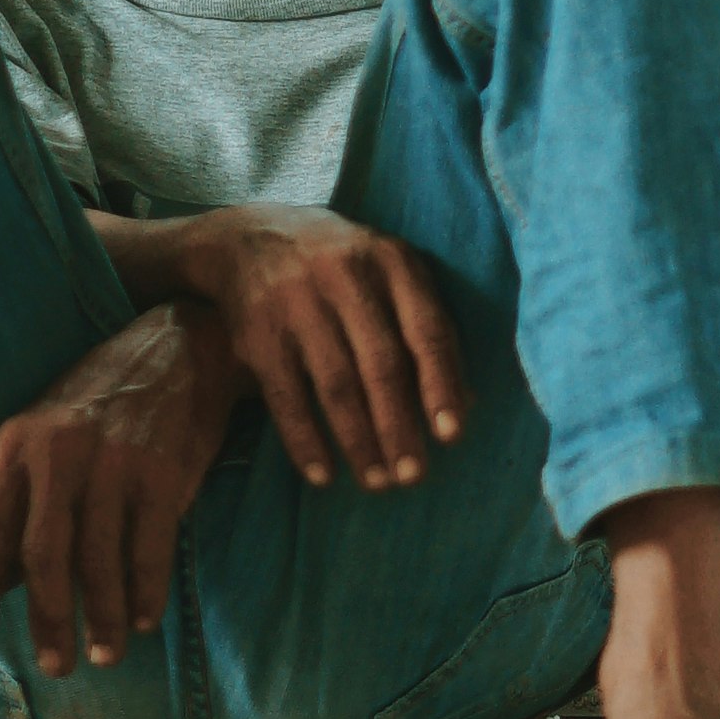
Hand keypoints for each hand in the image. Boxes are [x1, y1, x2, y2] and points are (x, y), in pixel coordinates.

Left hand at [0, 297, 235, 678]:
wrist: (176, 349)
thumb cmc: (98, 408)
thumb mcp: (43, 440)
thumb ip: (19, 507)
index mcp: (16, 445)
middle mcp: (58, 452)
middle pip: (43, 550)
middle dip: (50, 616)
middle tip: (57, 667)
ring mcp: (112, 459)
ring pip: (99, 557)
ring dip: (105, 616)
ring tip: (106, 654)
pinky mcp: (162, 468)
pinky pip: (149, 545)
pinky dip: (147, 591)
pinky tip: (145, 620)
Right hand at [176, 202, 468, 498]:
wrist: (252, 236)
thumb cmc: (343, 268)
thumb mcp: (388, 275)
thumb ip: (425, 327)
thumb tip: (467, 403)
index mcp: (392, 262)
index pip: (426, 329)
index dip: (441, 384)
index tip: (451, 436)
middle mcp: (345, 275)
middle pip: (381, 362)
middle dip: (398, 425)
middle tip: (412, 477)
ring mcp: (297, 300)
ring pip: (335, 383)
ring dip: (357, 440)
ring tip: (376, 483)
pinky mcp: (258, 329)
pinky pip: (285, 394)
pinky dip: (304, 439)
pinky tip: (322, 475)